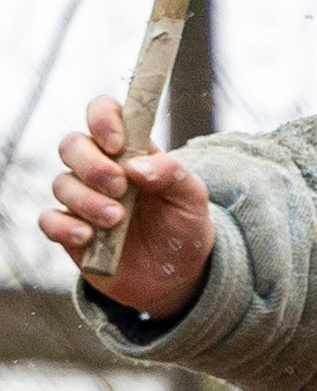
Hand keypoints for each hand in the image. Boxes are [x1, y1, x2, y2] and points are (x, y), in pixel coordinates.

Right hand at [41, 96, 213, 317]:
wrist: (177, 278)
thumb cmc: (183, 228)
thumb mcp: (192, 199)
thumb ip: (173, 174)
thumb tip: (137, 166)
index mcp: (129, 150)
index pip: (103, 113)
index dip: (103, 119)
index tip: (118, 144)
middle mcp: (99, 168)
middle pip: (72, 145)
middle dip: (92, 164)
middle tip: (120, 187)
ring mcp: (81, 199)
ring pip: (61, 183)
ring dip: (87, 200)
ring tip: (117, 220)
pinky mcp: (69, 231)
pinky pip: (49, 220)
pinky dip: (64, 227)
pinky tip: (87, 237)